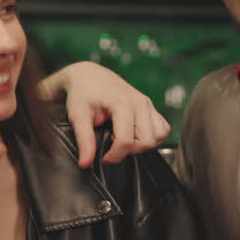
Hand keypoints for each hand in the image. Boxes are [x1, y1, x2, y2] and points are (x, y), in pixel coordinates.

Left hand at [39, 61, 169, 167]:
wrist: (89, 75)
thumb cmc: (83, 93)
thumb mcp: (78, 115)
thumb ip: (84, 140)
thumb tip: (85, 163)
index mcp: (122, 103)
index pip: (126, 141)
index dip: (114, 156)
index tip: (103, 157)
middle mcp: (140, 102)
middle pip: (147, 141)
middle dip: (129, 150)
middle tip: (112, 145)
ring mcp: (147, 103)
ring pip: (158, 136)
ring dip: (142, 143)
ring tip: (122, 138)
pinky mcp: (150, 106)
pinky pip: (162, 128)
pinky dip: (151, 136)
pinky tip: (132, 133)